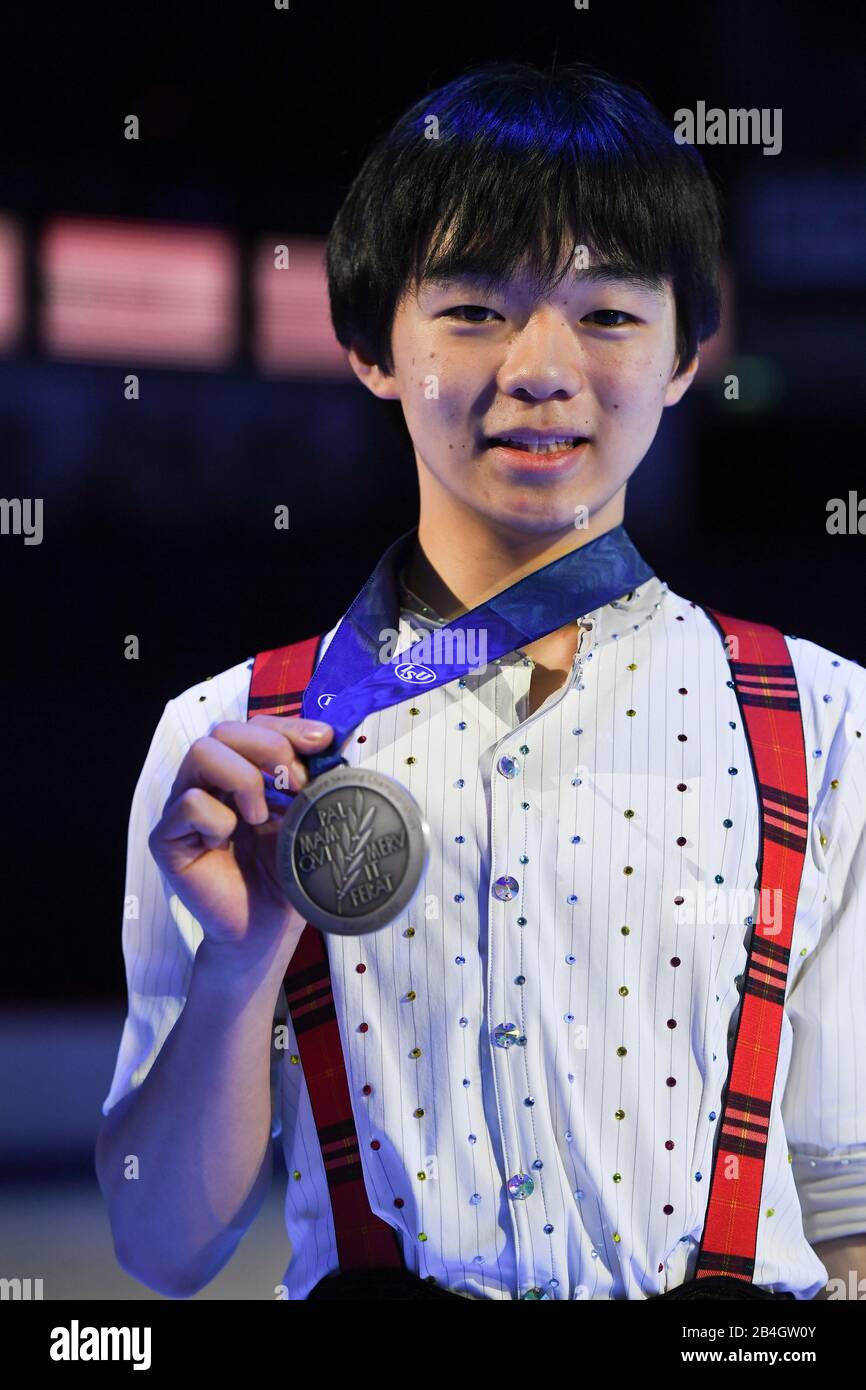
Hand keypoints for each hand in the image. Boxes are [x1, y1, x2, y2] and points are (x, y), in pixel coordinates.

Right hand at [148, 715, 334, 955]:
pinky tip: (227, 842)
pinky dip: (218, 819)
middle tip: (295, 785)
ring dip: (242, 777)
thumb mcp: (306, 817)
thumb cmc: (286, 874)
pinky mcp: (167, 838)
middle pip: (224, 729)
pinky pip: (189, 803)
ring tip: (261, 816)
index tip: (322, 743)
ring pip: (202, 752)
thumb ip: (311, 778)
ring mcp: (183, 807)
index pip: (255, 725)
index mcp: (241, 772)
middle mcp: (208, 783)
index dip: (289, 726)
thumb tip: (327, 740)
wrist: (267, 929)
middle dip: (269, 747)